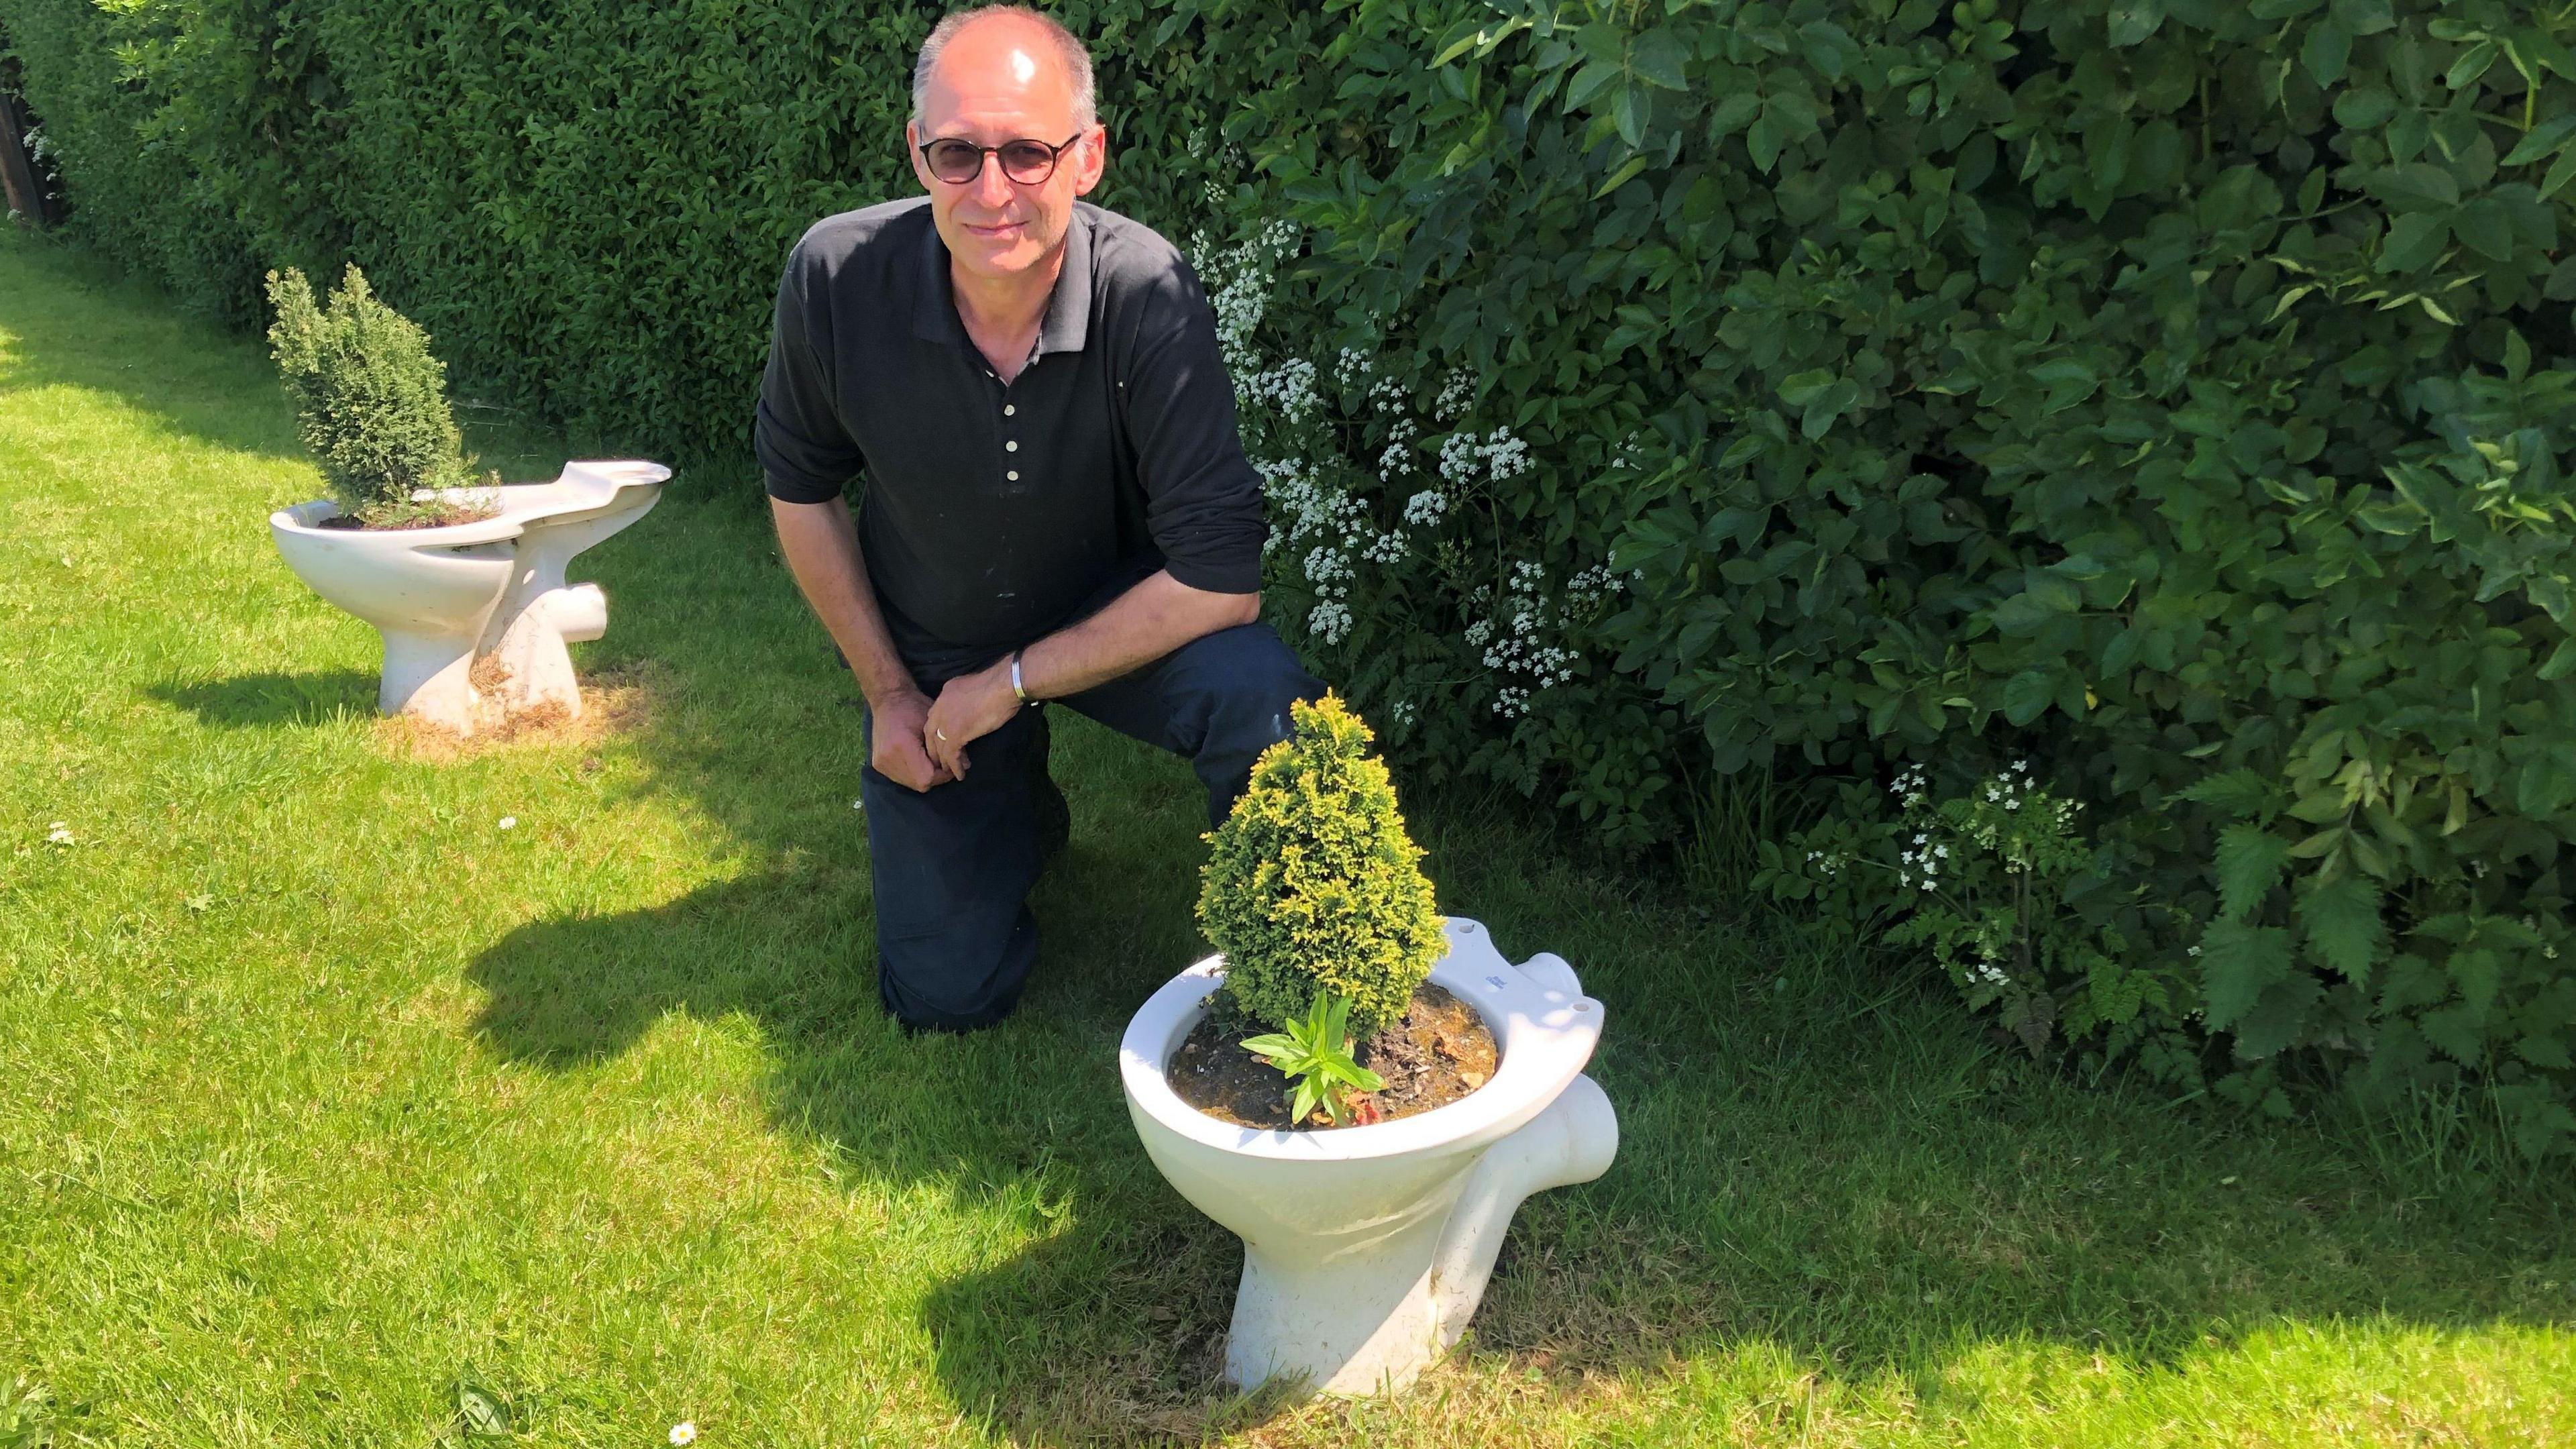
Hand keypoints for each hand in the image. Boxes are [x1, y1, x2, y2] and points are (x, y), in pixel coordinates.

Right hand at [869, 688, 954, 792]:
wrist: (887, 699)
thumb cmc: (913, 706)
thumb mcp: (934, 723)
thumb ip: (947, 746)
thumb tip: (966, 765)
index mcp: (902, 746)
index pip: (927, 777)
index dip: (942, 776)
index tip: (951, 766)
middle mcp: (888, 758)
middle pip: (919, 784)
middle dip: (935, 778)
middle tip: (944, 765)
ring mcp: (880, 763)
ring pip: (910, 784)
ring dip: (924, 777)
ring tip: (931, 762)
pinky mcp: (877, 764)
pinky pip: (900, 778)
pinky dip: (912, 774)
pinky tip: (918, 761)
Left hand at [923, 659, 1021, 778]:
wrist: (1004, 685)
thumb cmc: (998, 683)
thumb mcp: (974, 686)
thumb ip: (966, 696)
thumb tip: (970, 705)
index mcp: (946, 693)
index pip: (934, 716)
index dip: (937, 731)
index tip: (943, 741)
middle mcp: (941, 706)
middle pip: (931, 732)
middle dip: (935, 748)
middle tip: (941, 760)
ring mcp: (947, 720)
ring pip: (940, 746)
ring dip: (945, 761)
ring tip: (951, 771)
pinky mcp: (957, 733)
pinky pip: (951, 755)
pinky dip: (955, 766)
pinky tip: (960, 774)